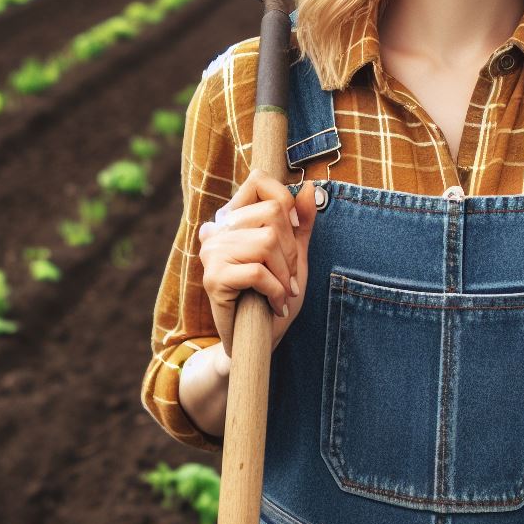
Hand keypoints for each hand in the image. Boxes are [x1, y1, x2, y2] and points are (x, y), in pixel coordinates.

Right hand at [197, 170, 316, 357]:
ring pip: (268, 243)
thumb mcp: (294, 255)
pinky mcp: (213, 277)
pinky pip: (258, 272)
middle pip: (271, 214)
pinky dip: (275, 291)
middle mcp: (217, 229)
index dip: (285, 204)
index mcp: (234, 218)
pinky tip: (275, 305)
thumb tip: (311, 186)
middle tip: (288, 276)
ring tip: (282, 292)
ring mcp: (212, 252)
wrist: (256, 342)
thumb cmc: (274, 295)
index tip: (292, 236)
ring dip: (285, 274)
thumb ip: (301, 222)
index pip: (258, 181)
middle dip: (291, 249)